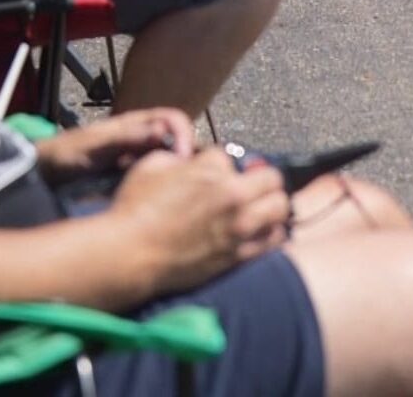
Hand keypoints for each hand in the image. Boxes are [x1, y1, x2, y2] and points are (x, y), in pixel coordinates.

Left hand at [36, 108, 194, 183]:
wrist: (45, 175)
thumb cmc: (65, 155)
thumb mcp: (95, 146)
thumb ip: (125, 137)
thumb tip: (161, 130)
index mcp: (134, 124)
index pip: (173, 119)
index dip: (185, 135)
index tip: (184, 161)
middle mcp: (141, 138)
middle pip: (177, 141)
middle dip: (188, 159)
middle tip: (189, 184)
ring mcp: (137, 158)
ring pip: (169, 162)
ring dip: (179, 175)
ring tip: (179, 197)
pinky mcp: (133, 178)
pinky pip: (156, 179)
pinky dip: (165, 187)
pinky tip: (163, 203)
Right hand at [110, 148, 289, 294]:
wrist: (131, 254)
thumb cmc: (135, 208)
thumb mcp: (152, 165)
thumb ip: (180, 158)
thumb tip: (192, 162)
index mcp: (211, 171)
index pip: (232, 157)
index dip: (220, 165)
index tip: (211, 174)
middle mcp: (232, 197)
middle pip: (272, 178)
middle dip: (260, 179)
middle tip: (248, 186)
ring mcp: (239, 228)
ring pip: (280, 208)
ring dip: (270, 204)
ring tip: (257, 208)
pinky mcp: (239, 255)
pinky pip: (275, 240)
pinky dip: (270, 232)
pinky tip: (257, 231)